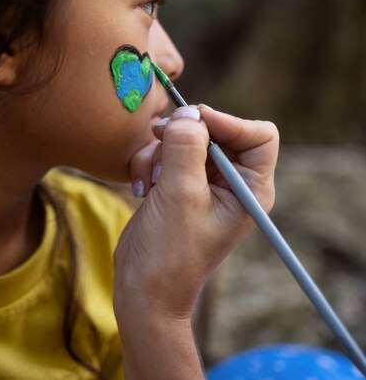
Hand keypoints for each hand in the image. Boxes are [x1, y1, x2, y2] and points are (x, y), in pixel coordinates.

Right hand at [114, 104, 277, 318]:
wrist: (142, 289)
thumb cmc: (170, 252)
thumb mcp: (180, 193)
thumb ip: (186, 145)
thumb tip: (188, 111)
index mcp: (251, 188)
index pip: (259, 134)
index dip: (229, 122)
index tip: (195, 123)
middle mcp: (233, 181)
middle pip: (216, 130)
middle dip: (184, 136)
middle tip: (159, 138)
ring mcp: (205, 182)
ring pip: (185, 137)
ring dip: (160, 151)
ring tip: (150, 181)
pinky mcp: (179, 183)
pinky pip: (166, 152)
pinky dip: (149, 162)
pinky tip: (141, 188)